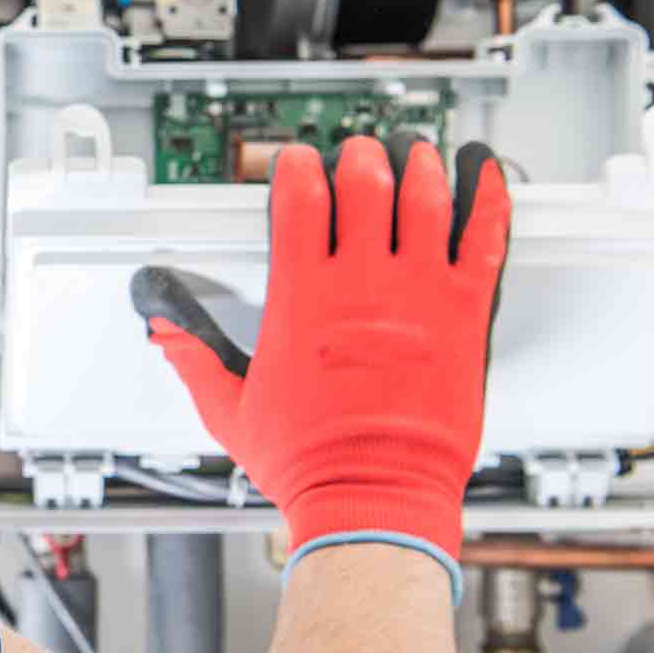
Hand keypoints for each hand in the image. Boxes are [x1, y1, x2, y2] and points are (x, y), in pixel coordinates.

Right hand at [129, 134, 509, 579]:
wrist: (374, 499)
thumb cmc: (310, 463)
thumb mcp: (230, 410)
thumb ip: (194, 360)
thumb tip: (165, 332)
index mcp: (303, 299)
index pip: (299, 199)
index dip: (296, 167)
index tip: (297, 162)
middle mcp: (362, 286)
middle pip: (365, 183)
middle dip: (359, 157)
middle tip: (359, 154)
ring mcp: (419, 296)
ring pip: (425, 200)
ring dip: (418, 166)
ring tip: (414, 153)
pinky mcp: (465, 316)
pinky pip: (485, 241)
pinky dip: (488, 201)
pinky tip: (487, 176)